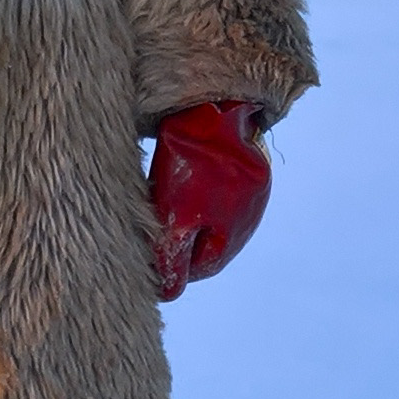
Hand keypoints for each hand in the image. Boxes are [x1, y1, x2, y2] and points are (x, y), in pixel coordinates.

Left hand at [146, 102, 269, 299]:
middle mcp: (249, 212)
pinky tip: (175, 179)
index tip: (149, 259)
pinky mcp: (240, 163)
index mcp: (236, 231)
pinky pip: (214, 188)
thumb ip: (173, 255)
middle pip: (208, 239)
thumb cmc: (193, 166)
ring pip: (211, 212)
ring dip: (187, 214)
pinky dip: (194, 190)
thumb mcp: (178, 216)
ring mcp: (248, 187)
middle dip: (180, 239)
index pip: (204, 265)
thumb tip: (169, 292)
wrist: (212, 105)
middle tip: (149, 232)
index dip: (175, 266)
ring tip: (159, 203)